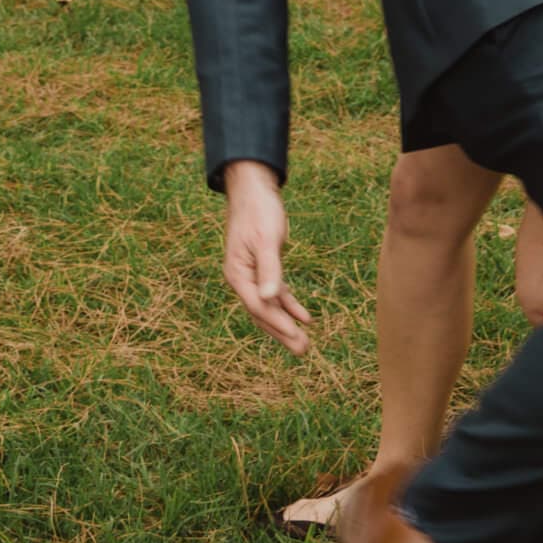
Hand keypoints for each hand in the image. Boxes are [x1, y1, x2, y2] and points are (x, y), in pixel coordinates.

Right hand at [221, 161, 311, 352]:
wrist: (254, 191)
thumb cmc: (259, 212)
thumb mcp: (266, 239)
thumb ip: (269, 269)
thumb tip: (269, 299)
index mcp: (238, 274)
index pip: (258, 306)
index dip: (277, 323)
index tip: (296, 336)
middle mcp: (242, 279)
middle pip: (263, 313)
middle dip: (283, 333)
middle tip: (303, 351)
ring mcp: (252, 275)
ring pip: (270, 307)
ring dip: (287, 324)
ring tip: (304, 344)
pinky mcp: (263, 268)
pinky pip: (276, 293)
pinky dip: (289, 305)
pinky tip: (305, 317)